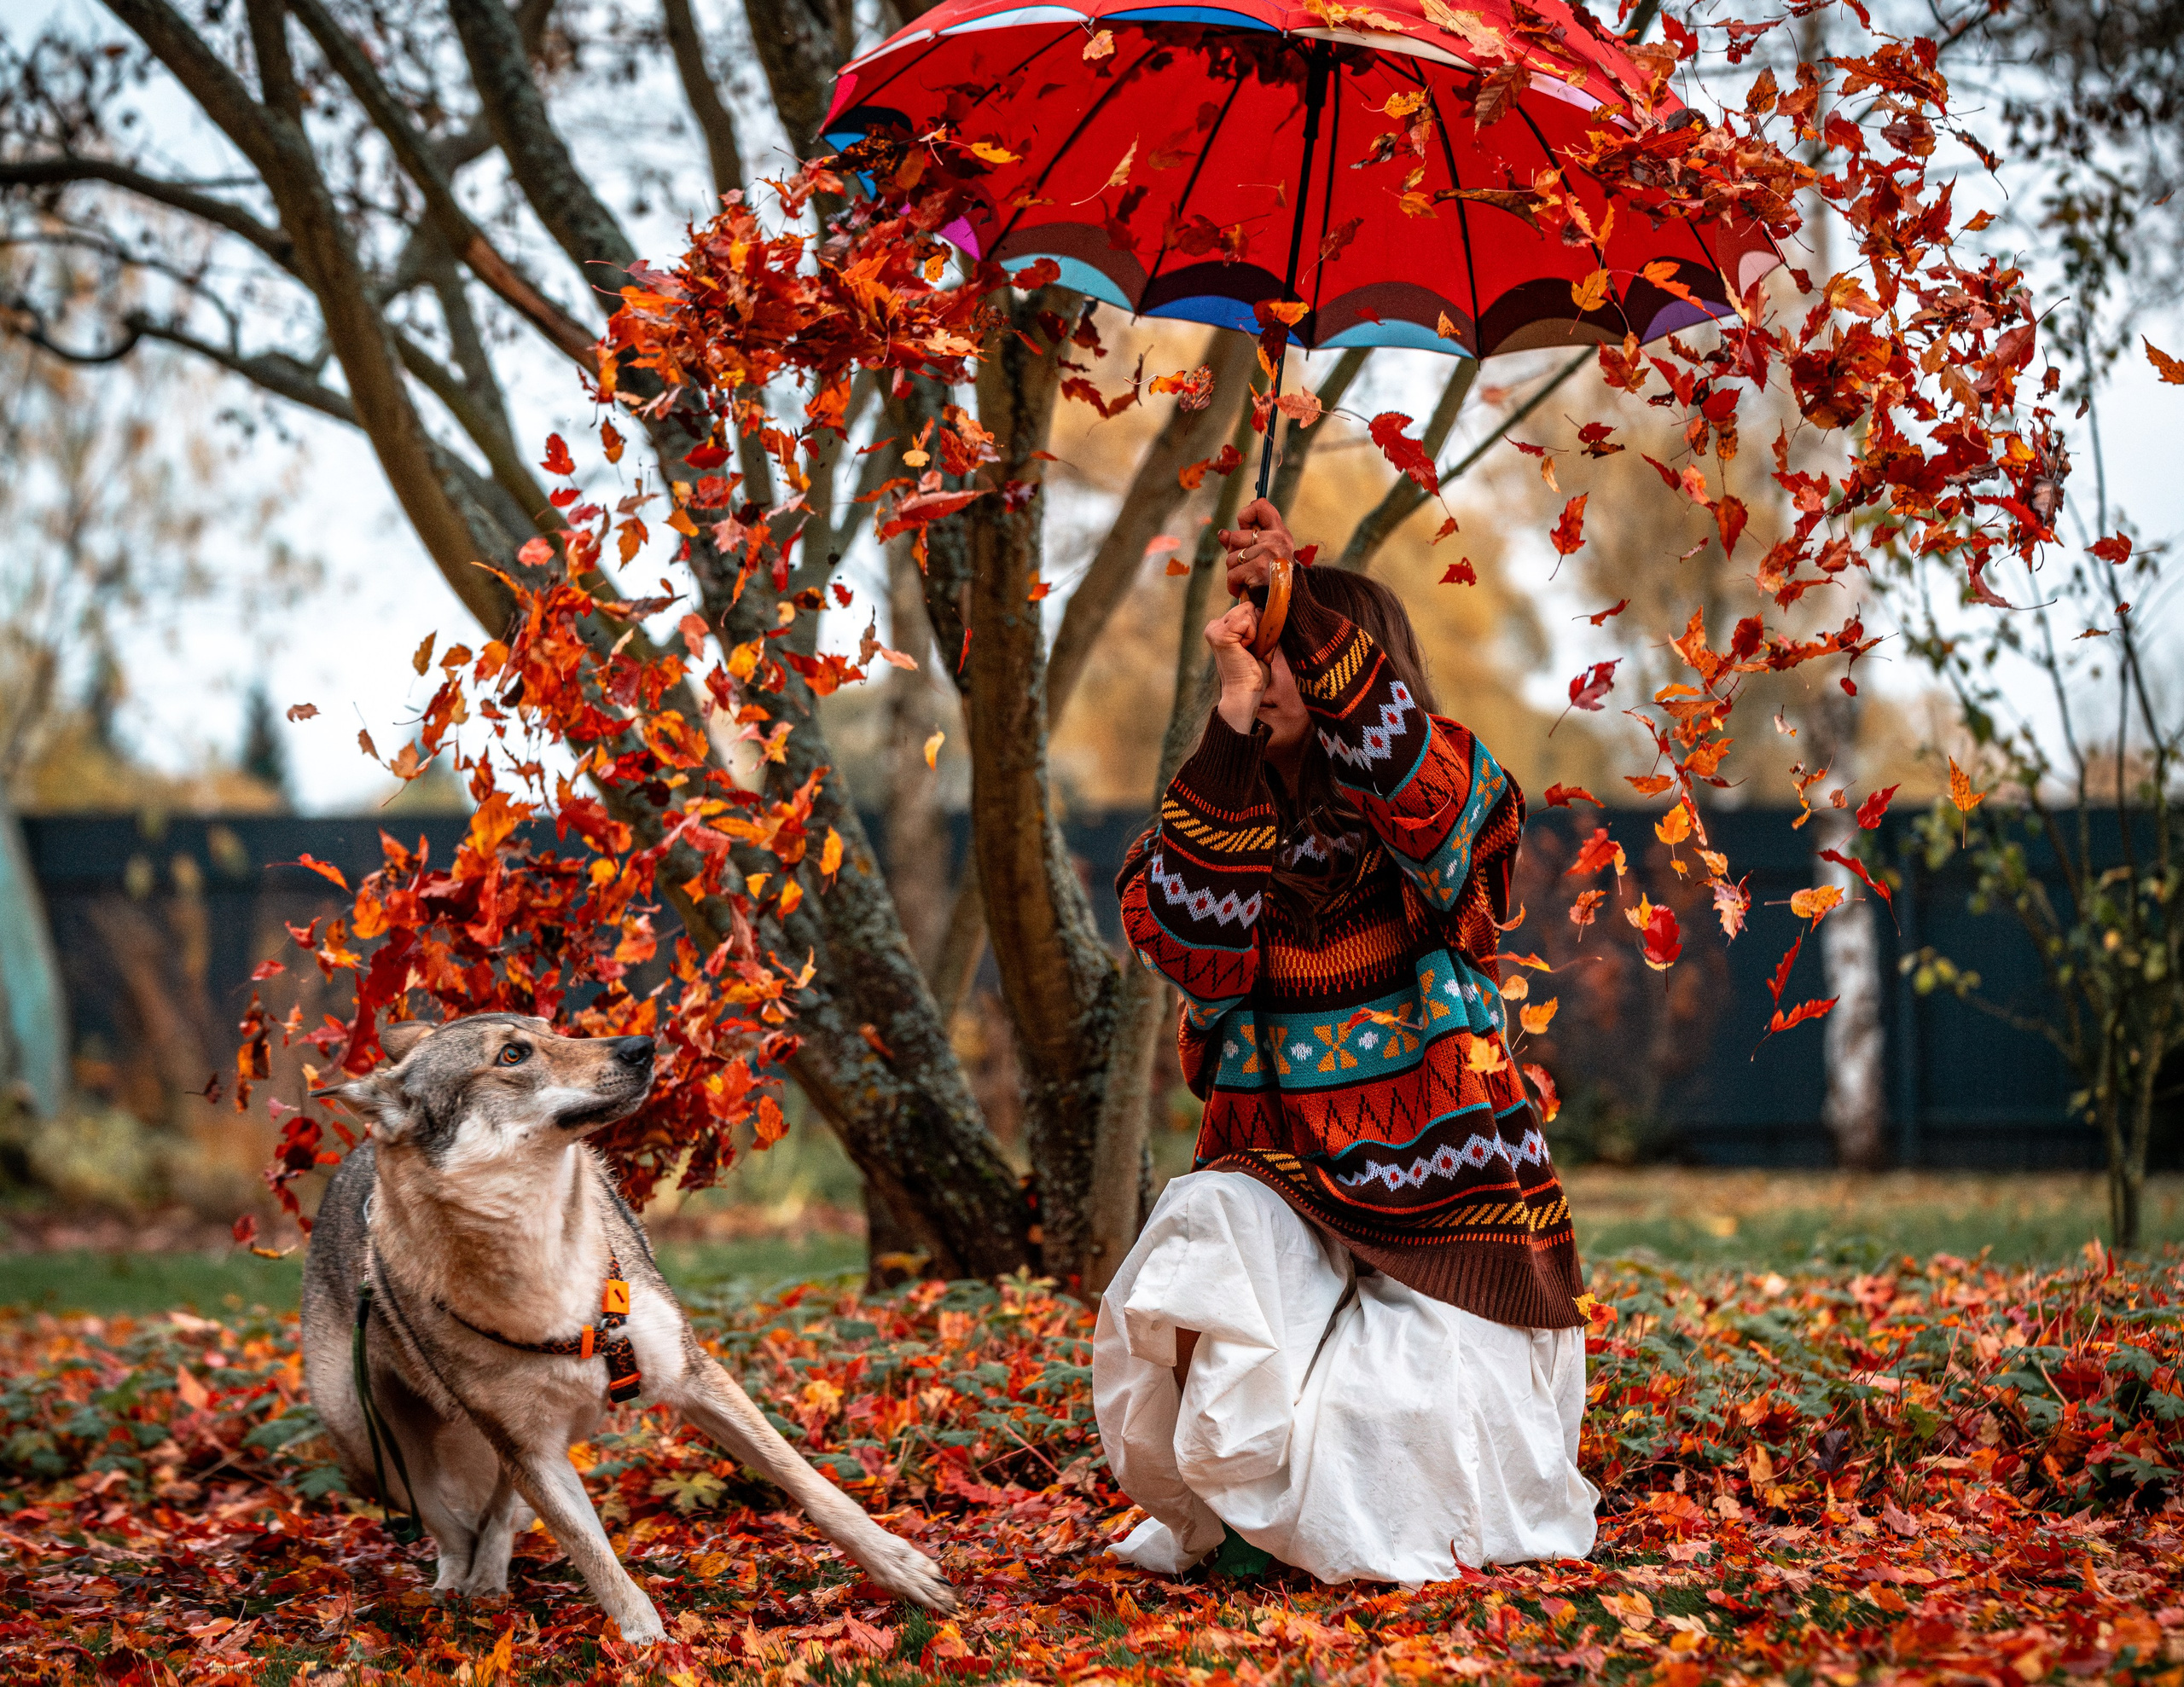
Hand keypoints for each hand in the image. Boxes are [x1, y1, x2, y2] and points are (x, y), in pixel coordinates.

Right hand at [1204, 601, 1267, 733]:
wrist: (1244, 693)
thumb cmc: (1252, 672)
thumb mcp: (1256, 642)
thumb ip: (1257, 624)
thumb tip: (1270, 607)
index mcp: (1220, 626)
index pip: (1247, 608)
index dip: (1258, 625)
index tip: (1253, 647)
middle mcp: (1214, 626)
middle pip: (1249, 606)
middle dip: (1258, 627)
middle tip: (1252, 650)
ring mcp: (1215, 629)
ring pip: (1249, 611)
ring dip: (1257, 632)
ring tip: (1250, 651)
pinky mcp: (1220, 635)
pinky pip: (1247, 621)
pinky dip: (1253, 636)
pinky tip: (1246, 650)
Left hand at [1217, 497, 1296, 597]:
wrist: (1284, 603)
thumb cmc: (1272, 578)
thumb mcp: (1261, 554)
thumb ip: (1241, 542)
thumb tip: (1222, 533)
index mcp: (1279, 532)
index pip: (1260, 506)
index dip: (1246, 516)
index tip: (1246, 529)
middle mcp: (1276, 539)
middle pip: (1235, 537)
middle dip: (1235, 554)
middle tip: (1247, 566)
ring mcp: (1268, 553)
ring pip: (1231, 558)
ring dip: (1234, 572)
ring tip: (1248, 578)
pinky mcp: (1258, 569)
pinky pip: (1232, 574)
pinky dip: (1233, 585)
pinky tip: (1243, 588)